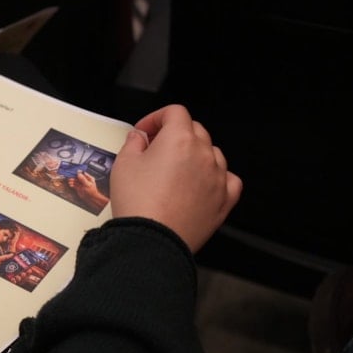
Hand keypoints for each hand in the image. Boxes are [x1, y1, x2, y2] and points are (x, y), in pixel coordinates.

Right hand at [67, 171, 109, 212]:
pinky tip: (70, 184)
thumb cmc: (91, 192)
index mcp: (88, 178)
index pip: (82, 173)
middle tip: (70, 176)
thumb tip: (79, 173)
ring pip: (75, 181)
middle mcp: (84, 180)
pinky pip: (74, 185)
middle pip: (78, 177)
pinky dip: (72, 184)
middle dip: (74, 176)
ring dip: (72, 180)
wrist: (91, 199)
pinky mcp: (78, 187)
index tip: (73, 172)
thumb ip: (83, 179)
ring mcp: (81, 184)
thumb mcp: (87, 184)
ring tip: (70, 181)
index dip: (78, 172)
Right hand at [110, 105, 241, 252]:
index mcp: (179, 138)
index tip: (145, 132)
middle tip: (155, 150)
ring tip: (176, 169)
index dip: (156, 118)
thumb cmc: (138, 203)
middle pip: (195, 130)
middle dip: (175, 135)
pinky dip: (217, 177)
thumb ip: (133, 143)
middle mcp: (204, 153)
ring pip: (212, 153)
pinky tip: (202, 183)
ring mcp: (218, 177)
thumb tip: (139, 137)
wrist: (153, 240)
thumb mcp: (123, 164)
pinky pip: (228, 179)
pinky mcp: (224, 200)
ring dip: (196, 154)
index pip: (175, 112)